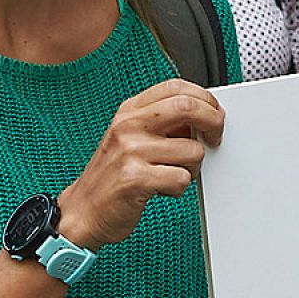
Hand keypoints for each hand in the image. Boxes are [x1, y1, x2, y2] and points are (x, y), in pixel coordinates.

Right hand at [57, 80, 223, 250]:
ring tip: (173, 173)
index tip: (213, 113)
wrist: (82, 210)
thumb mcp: (129, 137)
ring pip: (192, 150)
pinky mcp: (135, 179)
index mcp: (129, 111)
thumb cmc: (111, 175)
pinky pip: (181, 178)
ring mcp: (131, 151)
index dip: (203, 98)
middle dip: (214, 122)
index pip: (176, 87)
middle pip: (188, 107)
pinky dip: (179, 188)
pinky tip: (162, 189)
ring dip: (193, 167)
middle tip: (215, 138)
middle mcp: (128, 126)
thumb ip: (160, 123)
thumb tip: (201, 117)